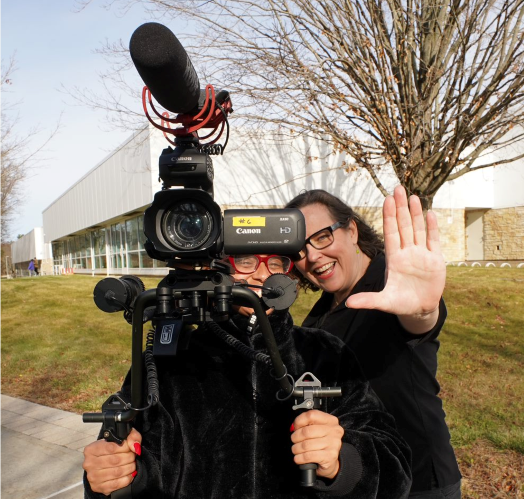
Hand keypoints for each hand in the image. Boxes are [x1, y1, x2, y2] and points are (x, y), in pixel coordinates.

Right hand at [83, 428, 141, 494]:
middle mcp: (89, 463)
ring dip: (129, 468)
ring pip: (117, 472)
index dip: (125, 448)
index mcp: (91, 449)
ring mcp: (92, 477)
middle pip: (115, 461)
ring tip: (132, 464)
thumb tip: (135, 447)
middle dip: (129, 458)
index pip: (111, 448)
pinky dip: (127, 479)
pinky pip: (116, 484)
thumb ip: (132, 436)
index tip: (130, 448)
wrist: (104, 461)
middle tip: (133, 456)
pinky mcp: (98, 487)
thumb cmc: (113, 447)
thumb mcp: (122, 437)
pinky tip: (130, 474)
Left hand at [291, 410, 343, 478]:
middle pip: (307, 431)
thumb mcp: (317, 430)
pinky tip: (298, 458)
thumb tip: (294, 427)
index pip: (311, 415)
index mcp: (330, 421)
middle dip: (296, 437)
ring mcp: (333, 444)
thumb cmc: (321, 444)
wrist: (331, 462)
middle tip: (294, 440)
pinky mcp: (330, 457)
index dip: (299, 421)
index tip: (295, 427)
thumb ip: (307, 425)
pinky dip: (300, 458)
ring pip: (306, 445)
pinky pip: (308, 456)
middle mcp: (334, 431)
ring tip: (295, 450)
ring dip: (296, 448)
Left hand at [346, 185, 444, 333]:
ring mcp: (422, 255)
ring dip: (416, 213)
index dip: (389, 216)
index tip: (387, 200)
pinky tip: (430, 213)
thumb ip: (368, 301)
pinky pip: (433, 240)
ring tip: (413, 196)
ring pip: (418, 229)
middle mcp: (407, 253)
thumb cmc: (400, 303)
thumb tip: (349, 304)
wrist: (419, 309)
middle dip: (400, 208)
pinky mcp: (435, 260)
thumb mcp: (384, 302)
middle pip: (403, 226)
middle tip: (398, 188)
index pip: (391, 233)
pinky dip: (432, 228)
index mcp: (394, 259)